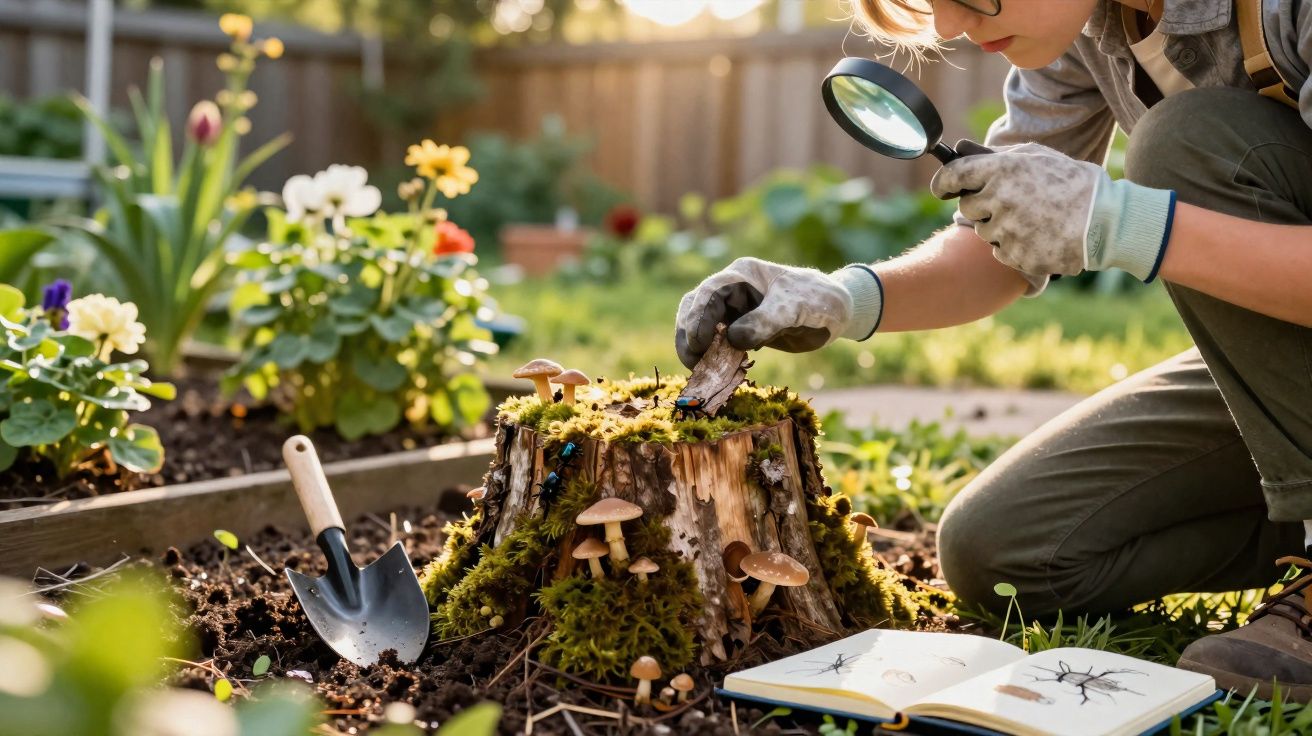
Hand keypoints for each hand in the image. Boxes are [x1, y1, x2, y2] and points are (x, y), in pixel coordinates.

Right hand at [675, 257, 882, 368]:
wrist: (837, 312)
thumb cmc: (819, 301)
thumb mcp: (796, 308)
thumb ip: (766, 321)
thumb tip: (732, 340)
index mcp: (743, 274)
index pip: (710, 293)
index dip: (699, 318)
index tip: (698, 345)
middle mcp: (733, 289)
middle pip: (696, 307)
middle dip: (689, 334)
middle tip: (693, 364)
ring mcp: (734, 309)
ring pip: (700, 324)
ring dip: (695, 346)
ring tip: (699, 369)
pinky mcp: (739, 328)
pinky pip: (715, 341)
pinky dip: (711, 355)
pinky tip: (715, 370)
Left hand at [930, 140, 1175, 281]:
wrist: (1109, 220)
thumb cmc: (1073, 183)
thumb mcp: (1037, 157)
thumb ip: (996, 156)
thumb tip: (962, 150)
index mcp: (1003, 170)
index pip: (953, 175)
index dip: (943, 182)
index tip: (941, 189)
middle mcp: (1001, 200)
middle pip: (967, 208)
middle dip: (982, 205)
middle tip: (1010, 202)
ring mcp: (1009, 232)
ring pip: (984, 233)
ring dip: (1000, 227)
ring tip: (1033, 219)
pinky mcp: (1018, 257)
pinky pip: (1001, 254)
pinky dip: (1015, 248)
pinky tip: (1039, 237)